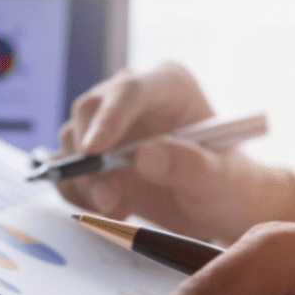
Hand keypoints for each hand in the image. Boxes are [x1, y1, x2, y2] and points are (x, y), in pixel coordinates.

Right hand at [57, 63, 294, 244]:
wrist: (215, 208)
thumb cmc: (225, 185)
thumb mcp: (218, 180)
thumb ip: (188, 165)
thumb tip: (145, 155)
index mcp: (169, 86)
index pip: (130, 90)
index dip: (108, 118)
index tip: (94, 152)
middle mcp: (133, 99)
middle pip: (89, 111)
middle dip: (89, 157)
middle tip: (108, 198)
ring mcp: (110, 125)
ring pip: (72, 142)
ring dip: (84, 181)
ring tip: (117, 208)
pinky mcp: (95, 155)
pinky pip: (68, 168)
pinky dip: (78, 192)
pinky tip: (111, 209)